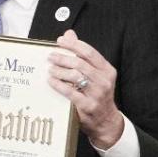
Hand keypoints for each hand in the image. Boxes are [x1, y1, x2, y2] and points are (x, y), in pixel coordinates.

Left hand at [47, 30, 123, 147]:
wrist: (106, 122)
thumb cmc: (97, 95)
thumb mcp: (97, 75)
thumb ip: (83, 56)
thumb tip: (69, 34)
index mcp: (107, 70)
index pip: (89, 53)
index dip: (74, 44)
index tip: (60, 41)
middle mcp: (104, 81)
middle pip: (80, 64)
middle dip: (63, 58)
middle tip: (50, 56)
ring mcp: (97, 94)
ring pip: (75, 76)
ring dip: (59, 70)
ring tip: (50, 68)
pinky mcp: (87, 106)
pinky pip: (70, 92)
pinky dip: (58, 85)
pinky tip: (50, 81)